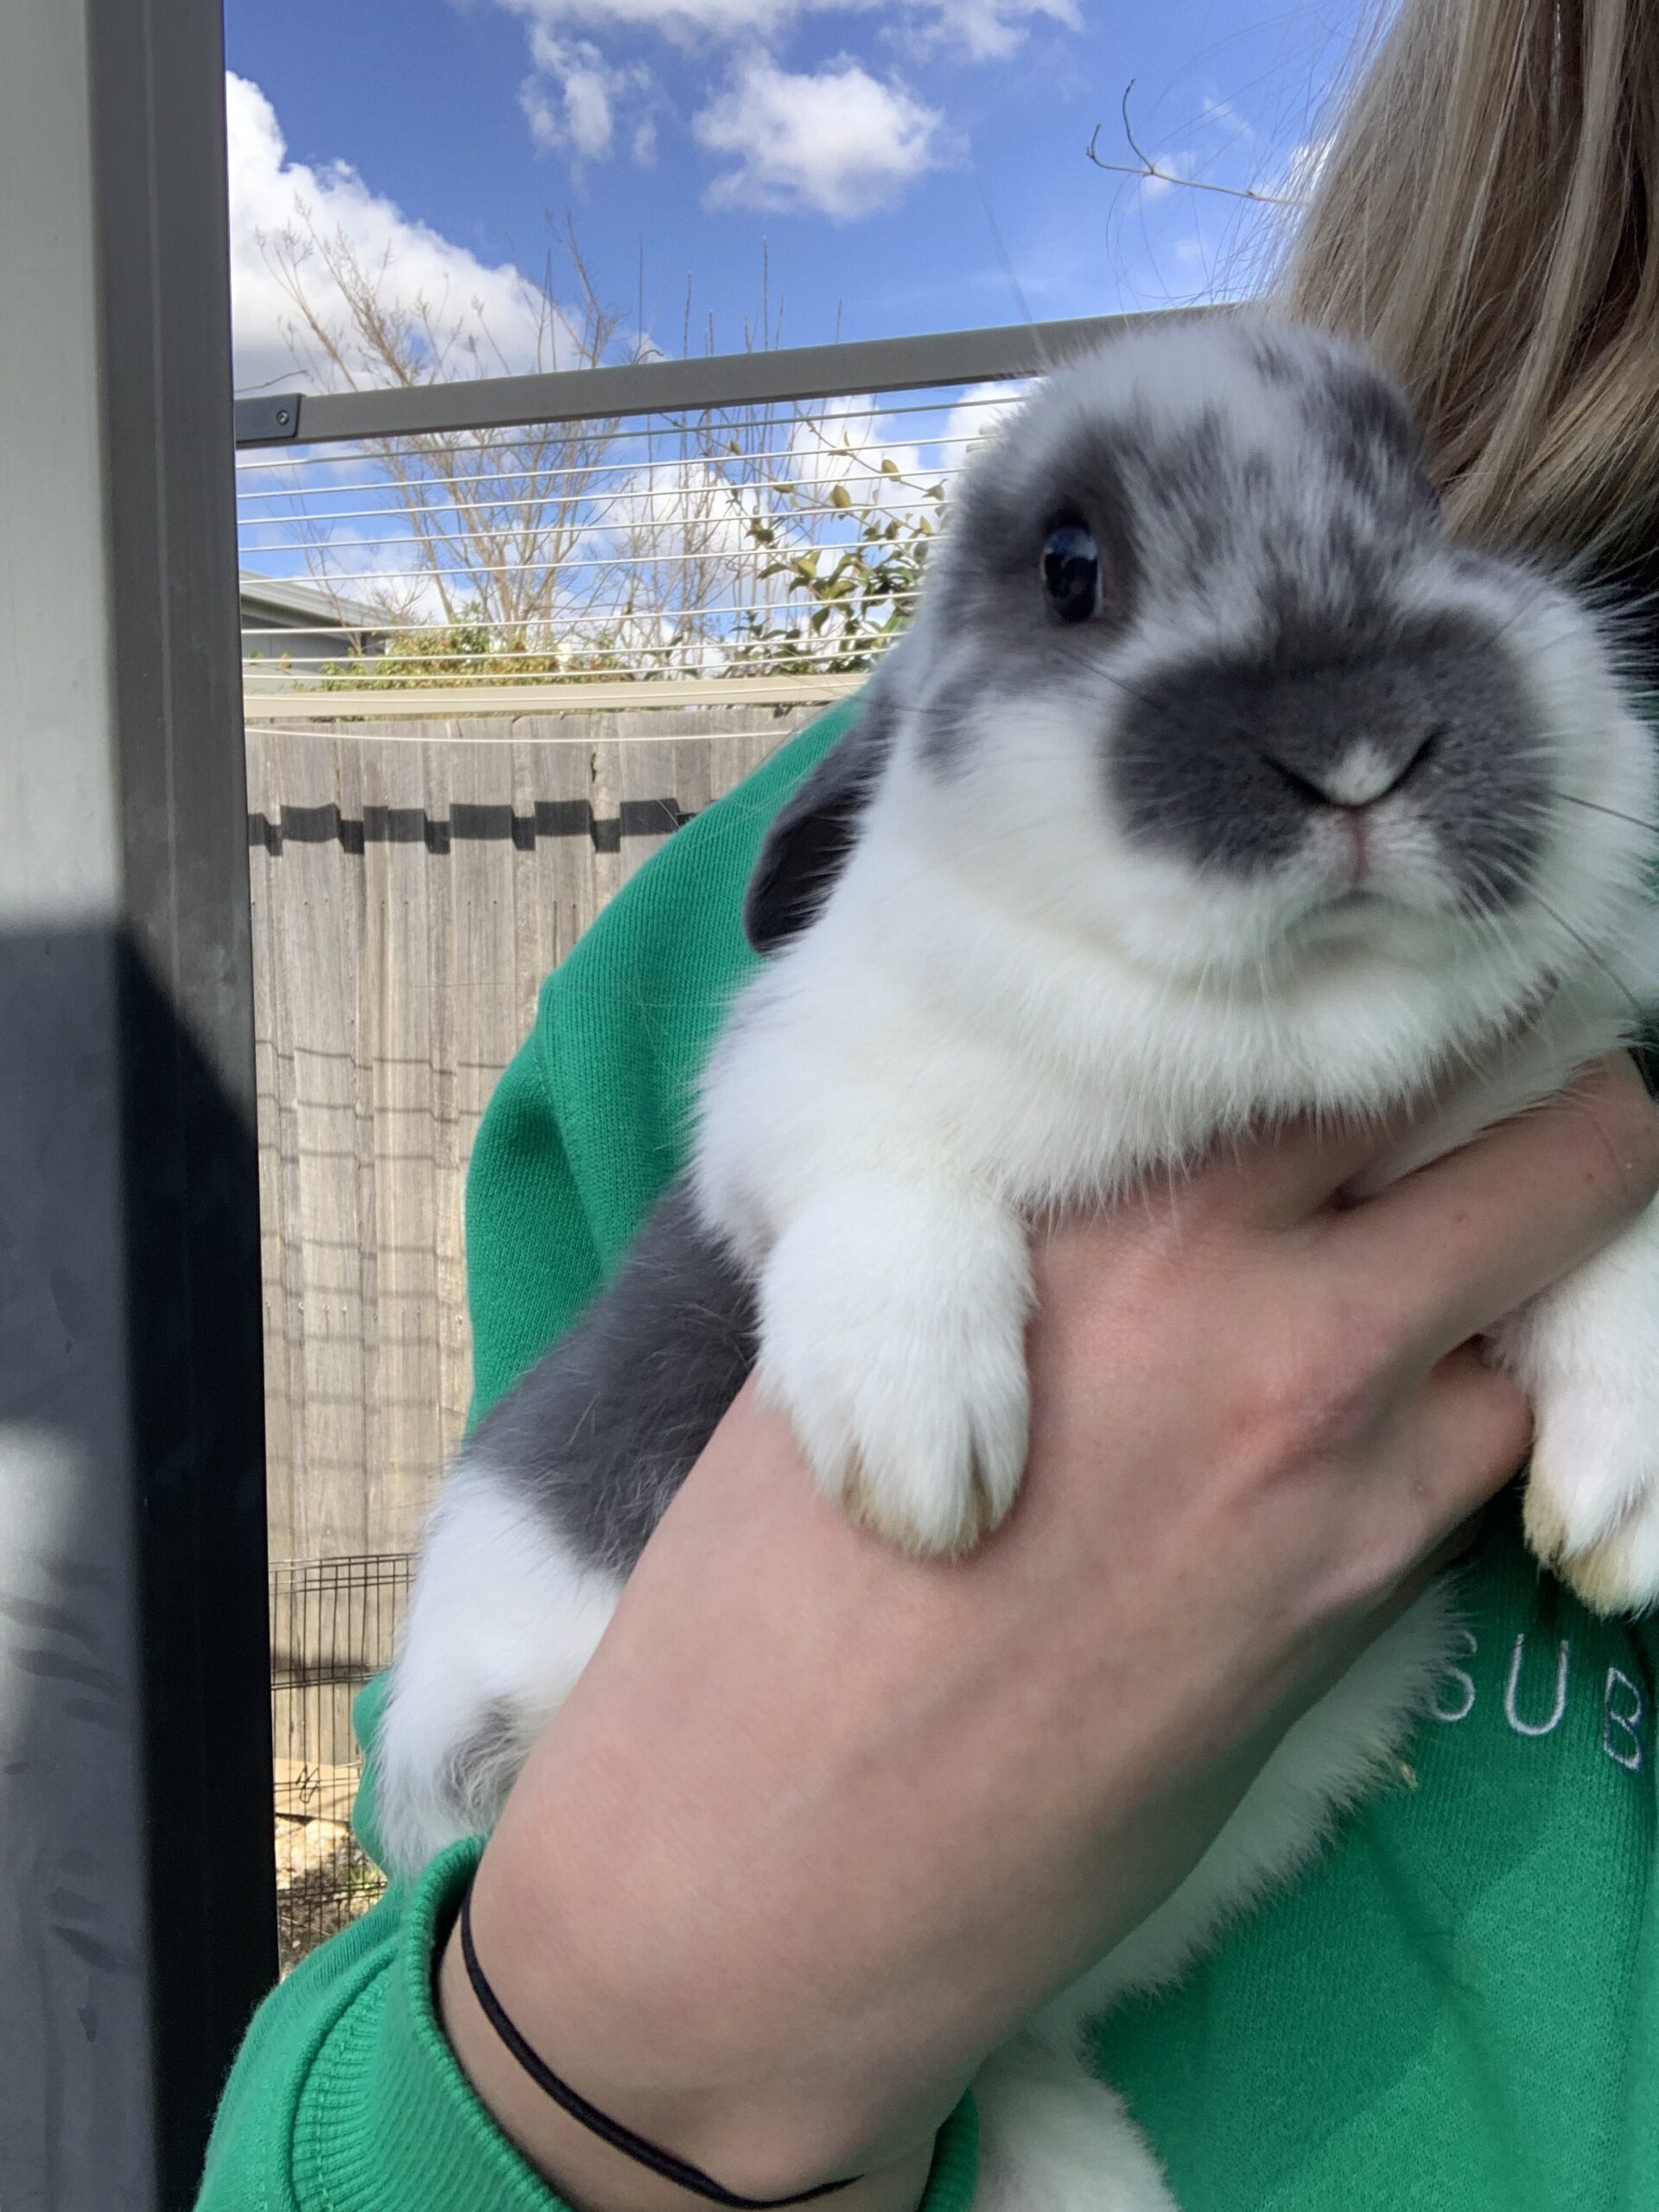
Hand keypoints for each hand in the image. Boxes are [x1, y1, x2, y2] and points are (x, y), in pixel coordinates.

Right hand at [438, 1056, 1658, 2211]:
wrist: (770, 1870)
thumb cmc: (763, 1593)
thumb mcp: (875, 1333)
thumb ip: (1043, 1229)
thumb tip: (1141, 1173)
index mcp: (1103, 1211)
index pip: (1350, 1037)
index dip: (1407, 1012)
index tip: (1398, 1009)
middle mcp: (1260, 1312)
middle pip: (1551, 1143)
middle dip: (1556, 1110)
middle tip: (1498, 1109)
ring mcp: (1342, 1473)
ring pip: (1544, 1313)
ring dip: (1513, 1284)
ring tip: (1418, 1283)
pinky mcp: (1362, 1615)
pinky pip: (1482, 1457)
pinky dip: (1461, 1419)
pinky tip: (1357, 1436)